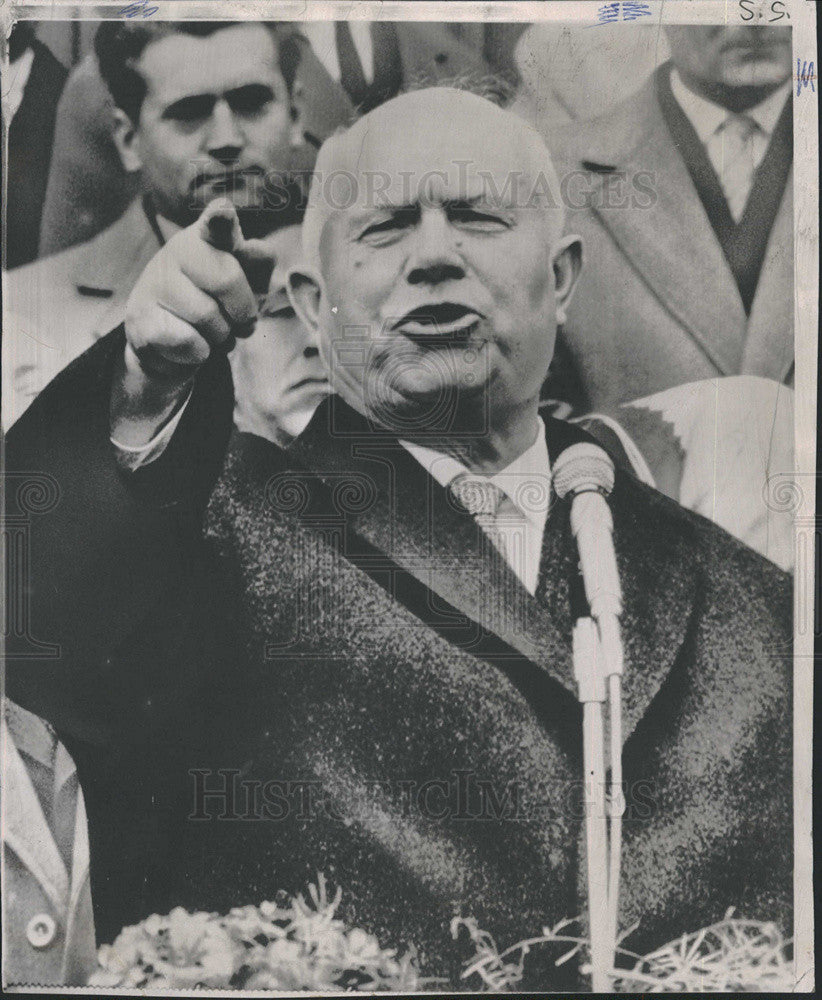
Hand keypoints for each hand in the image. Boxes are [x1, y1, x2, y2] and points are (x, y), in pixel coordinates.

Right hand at [124, 199, 260, 386]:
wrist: (173, 343)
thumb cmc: (220, 304)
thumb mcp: (250, 282)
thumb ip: (258, 263)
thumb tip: (251, 249)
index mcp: (208, 237)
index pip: (217, 225)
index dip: (221, 219)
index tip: (223, 211)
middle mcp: (178, 251)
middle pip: (228, 278)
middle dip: (243, 311)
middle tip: (238, 321)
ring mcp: (155, 282)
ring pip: (208, 317)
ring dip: (222, 337)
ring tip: (213, 333)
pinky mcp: (140, 318)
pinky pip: (188, 342)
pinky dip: (201, 353)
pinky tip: (192, 345)